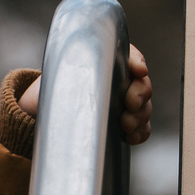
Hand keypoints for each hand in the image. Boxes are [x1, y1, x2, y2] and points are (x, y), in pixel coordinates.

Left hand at [17, 44, 154, 145]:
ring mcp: (127, 104)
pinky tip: (131, 138)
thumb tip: (52, 89)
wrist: (50, 115)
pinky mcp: (127, 124)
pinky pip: (142, 128)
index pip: (129, 56)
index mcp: (106, 62)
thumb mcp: (49, 83)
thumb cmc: (52, 92)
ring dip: (140, 116)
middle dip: (140, 93)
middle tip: (131, 104)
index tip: (139, 71)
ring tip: (126, 125)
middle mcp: (121, 81)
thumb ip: (55, 81)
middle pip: (142, 84)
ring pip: (144, 107)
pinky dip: (140, 133)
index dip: (137, 62)